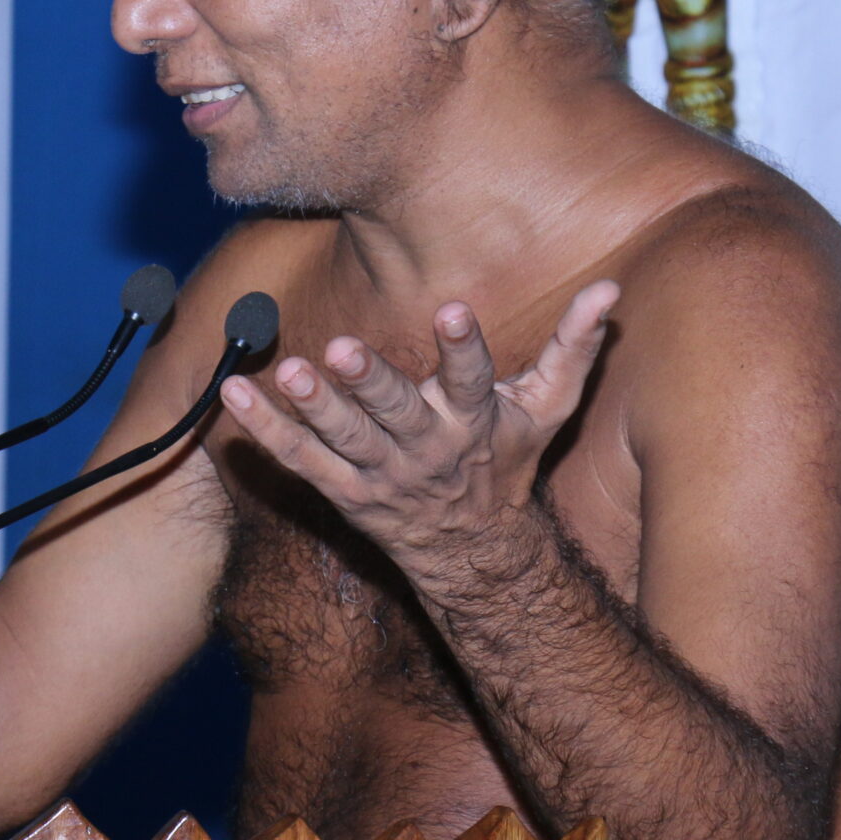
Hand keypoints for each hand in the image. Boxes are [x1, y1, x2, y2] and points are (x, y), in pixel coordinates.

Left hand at [218, 281, 619, 598]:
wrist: (470, 550)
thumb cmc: (508, 461)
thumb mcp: (548, 409)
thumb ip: (574, 347)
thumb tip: (610, 289)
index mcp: (473, 422)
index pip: (472, 379)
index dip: (463, 347)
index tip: (452, 309)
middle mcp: (425, 448)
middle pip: (394, 413)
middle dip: (369, 383)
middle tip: (342, 350)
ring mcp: (379, 474)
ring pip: (342, 439)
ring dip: (311, 406)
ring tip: (285, 371)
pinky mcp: (342, 490)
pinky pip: (298, 459)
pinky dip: (264, 430)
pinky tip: (231, 392)